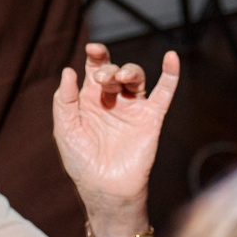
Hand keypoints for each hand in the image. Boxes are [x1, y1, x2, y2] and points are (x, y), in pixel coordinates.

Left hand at [53, 45, 179, 236]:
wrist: (106, 188)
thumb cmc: (82, 162)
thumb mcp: (65, 129)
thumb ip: (65, 100)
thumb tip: (69, 70)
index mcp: (90, 100)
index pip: (94, 70)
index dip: (95, 56)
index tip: (93, 49)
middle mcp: (113, 100)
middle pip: (115, 71)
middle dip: (108, 69)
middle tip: (102, 79)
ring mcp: (133, 108)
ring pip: (137, 78)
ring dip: (130, 70)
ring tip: (121, 77)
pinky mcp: (152, 118)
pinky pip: (164, 92)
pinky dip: (170, 74)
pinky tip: (171, 57)